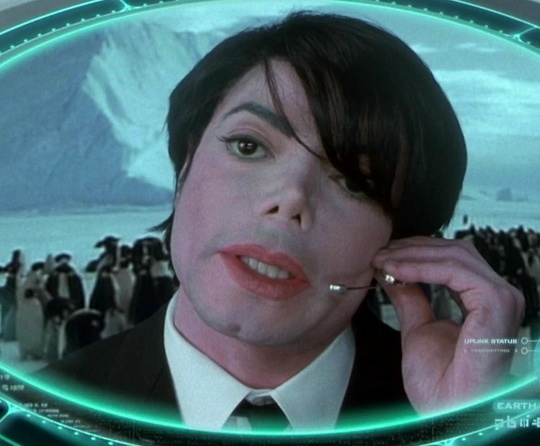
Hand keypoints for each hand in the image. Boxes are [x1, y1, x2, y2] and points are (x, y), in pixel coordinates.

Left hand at [371, 236, 524, 413]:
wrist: (448, 413)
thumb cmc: (440, 384)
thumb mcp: (417, 328)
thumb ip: (410, 296)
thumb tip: (392, 271)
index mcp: (484, 301)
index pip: (452, 259)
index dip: (416, 252)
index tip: (383, 256)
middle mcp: (498, 296)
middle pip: (454, 251)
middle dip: (411, 249)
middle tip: (380, 254)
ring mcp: (501, 299)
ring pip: (454, 256)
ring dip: (412, 255)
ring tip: (383, 261)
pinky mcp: (496, 303)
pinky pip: (454, 271)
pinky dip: (421, 267)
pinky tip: (396, 270)